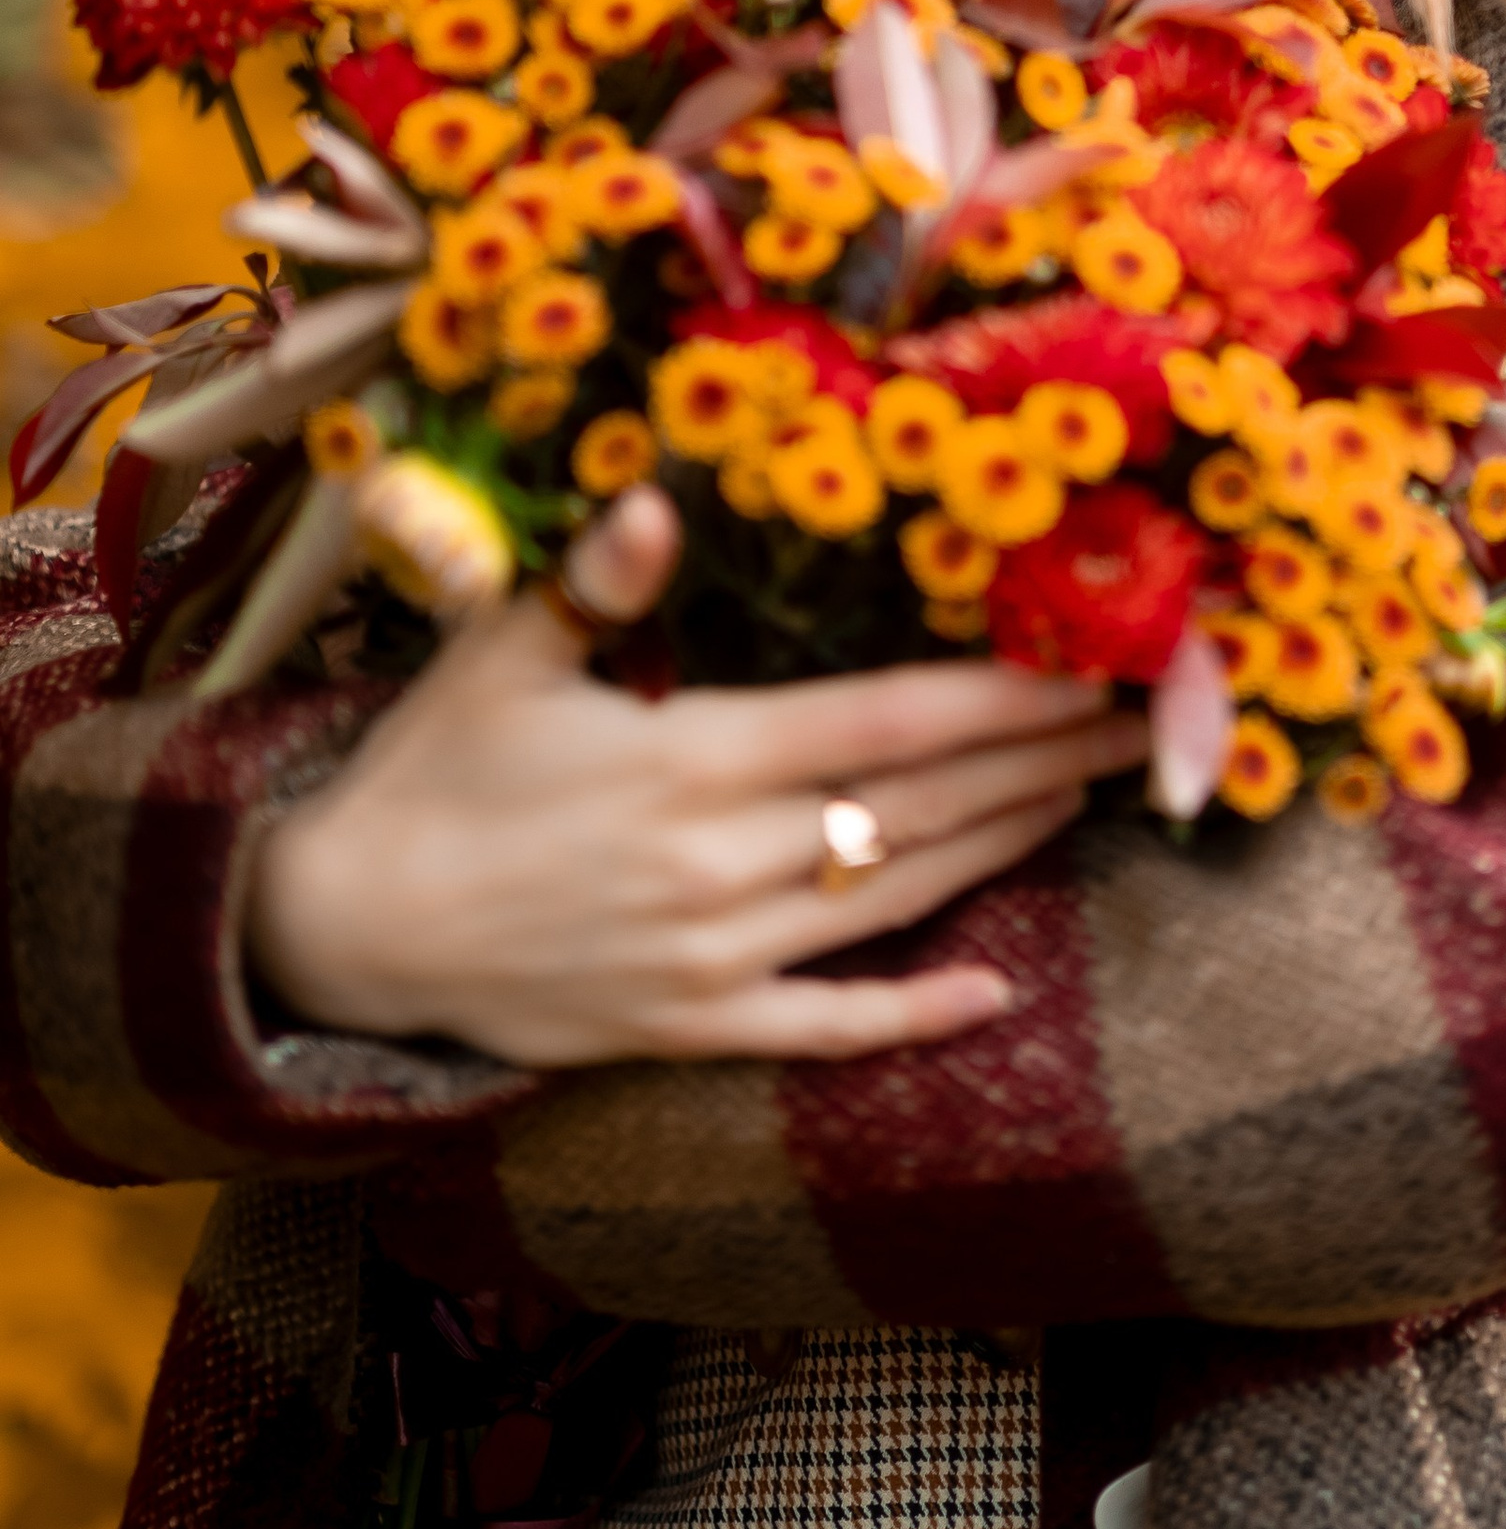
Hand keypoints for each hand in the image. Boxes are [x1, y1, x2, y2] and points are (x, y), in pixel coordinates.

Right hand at [244, 484, 1147, 1066]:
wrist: (345, 931)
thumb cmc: (431, 773)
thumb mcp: (501, 657)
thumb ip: (597, 584)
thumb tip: (658, 499)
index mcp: (691, 759)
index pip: (885, 722)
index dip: (999, 698)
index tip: (1088, 666)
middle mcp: (722, 863)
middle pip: (919, 805)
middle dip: (1041, 763)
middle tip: (1139, 728)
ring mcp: (714, 957)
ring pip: (894, 896)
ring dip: (1004, 847)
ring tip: (1089, 800)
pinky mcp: (692, 1028)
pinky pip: (827, 1029)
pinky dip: (914, 1013)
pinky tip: (994, 990)